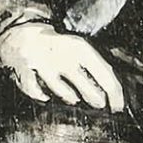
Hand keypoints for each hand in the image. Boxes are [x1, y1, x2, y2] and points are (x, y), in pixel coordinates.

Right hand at [0, 23, 125, 112]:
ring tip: (75, 99)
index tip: (118, 107)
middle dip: (94, 98)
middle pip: (84, 83)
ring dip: (70, 97)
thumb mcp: (79, 52)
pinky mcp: (25, 69)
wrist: (24, 35)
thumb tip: (112, 94)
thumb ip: (94, 70)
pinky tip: (46, 96)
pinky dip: (41, 95)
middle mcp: (62, 55)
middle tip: (99, 104)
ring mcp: (43, 62)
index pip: (104, 72)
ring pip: (60, 89)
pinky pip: (35, 90)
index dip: (114, 93)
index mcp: (80, 48)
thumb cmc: (58, 48)